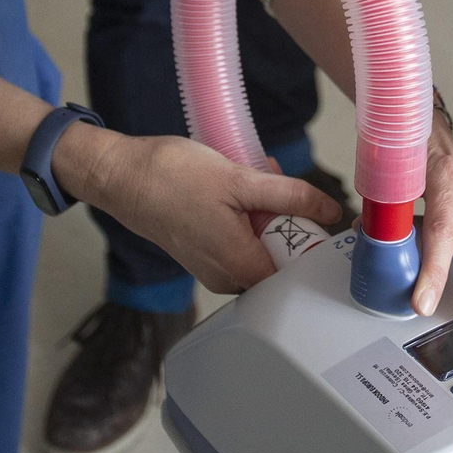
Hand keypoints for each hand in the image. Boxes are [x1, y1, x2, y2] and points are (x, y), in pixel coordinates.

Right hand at [58, 125, 341, 293]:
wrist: (122, 176)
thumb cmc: (171, 177)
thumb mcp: (240, 179)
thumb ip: (290, 196)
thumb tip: (329, 209)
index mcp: (238, 266)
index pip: (296, 272)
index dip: (311, 241)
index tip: (314, 211)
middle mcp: (226, 277)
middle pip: (280, 258)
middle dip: (287, 217)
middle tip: (276, 179)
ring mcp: (212, 267)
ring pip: (259, 245)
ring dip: (266, 212)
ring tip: (253, 177)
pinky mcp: (203, 253)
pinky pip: (239, 240)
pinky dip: (246, 214)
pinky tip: (236, 187)